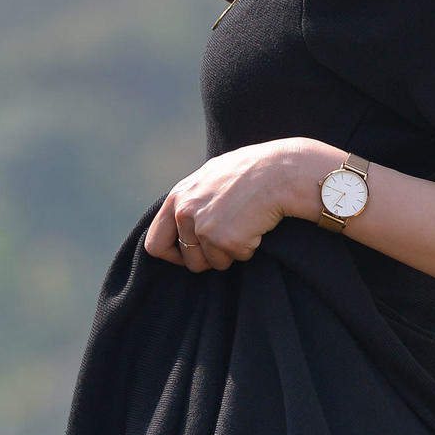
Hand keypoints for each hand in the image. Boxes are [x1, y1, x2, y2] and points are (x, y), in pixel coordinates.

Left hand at [144, 138, 328, 271]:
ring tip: (244, 224)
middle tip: (229, 237)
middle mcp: (185, 213)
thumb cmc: (250, 171)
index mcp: (177, 198)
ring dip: (231, 252)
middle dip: (209, 258)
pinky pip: (236, 259)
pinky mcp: (226, 240)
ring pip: (215, 263)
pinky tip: (256, 225)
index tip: (189, 255)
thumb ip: (191, 200)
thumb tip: (181, 224)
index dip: (173, 256)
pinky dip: (249, 248)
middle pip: (189, 260)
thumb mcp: (210, 178)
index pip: (154, 244)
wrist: (280, 171)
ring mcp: (204, 228)